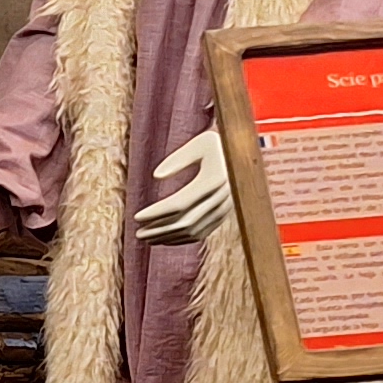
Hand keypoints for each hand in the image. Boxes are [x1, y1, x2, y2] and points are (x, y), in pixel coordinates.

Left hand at [135, 127, 233, 245]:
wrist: (246, 152)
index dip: (157, 213)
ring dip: (168, 237)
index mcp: (214, 180)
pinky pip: (203, 232)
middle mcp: (222, 198)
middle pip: (184, 222)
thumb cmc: (218, 144)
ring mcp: (225, 209)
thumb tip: (156, 176)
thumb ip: (177, 159)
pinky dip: (182, 239)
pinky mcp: (226, 215)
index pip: (179, 203)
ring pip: (193, 231)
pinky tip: (166, 239)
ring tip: (147, 238)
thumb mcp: (198, 143)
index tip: (137, 216)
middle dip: (159, 230)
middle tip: (137, 234)